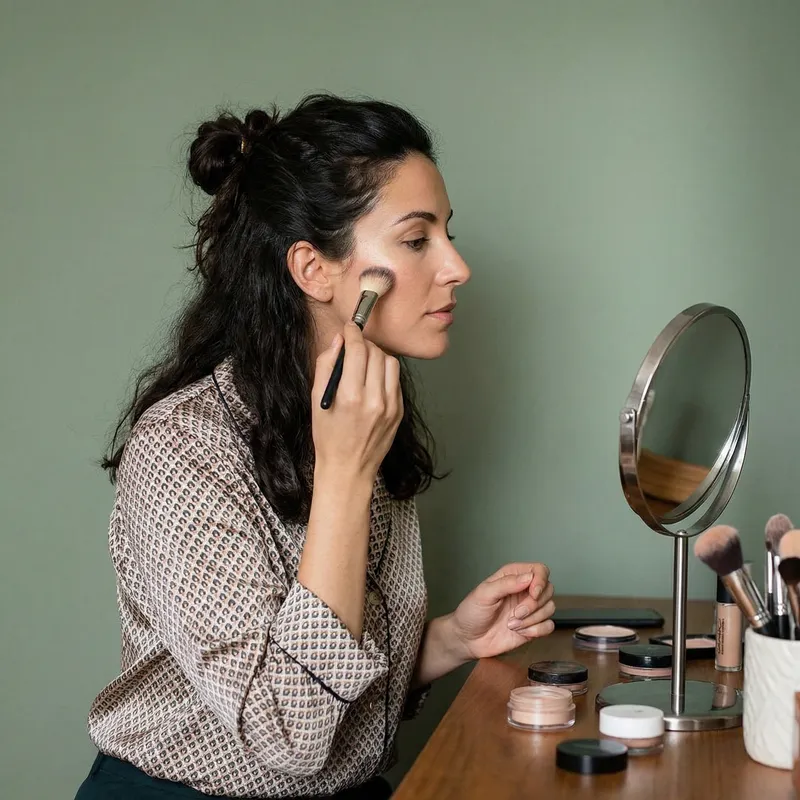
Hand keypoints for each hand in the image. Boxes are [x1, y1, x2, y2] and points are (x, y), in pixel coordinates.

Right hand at [311, 322, 402, 479]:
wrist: (348, 469)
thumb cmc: (328, 437)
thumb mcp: (316, 401)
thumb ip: (326, 366)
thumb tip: (338, 340)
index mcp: (350, 397)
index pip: (358, 350)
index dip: (353, 333)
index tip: (349, 328)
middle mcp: (374, 400)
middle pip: (375, 353)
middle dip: (364, 344)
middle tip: (353, 346)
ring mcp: (390, 407)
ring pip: (390, 363)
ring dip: (376, 356)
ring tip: (363, 362)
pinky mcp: (399, 411)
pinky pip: (396, 380)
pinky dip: (384, 373)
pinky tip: (372, 380)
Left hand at [449, 563, 554, 660]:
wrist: (467, 639)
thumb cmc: (471, 613)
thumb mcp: (483, 594)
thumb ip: (506, 584)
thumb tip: (528, 577)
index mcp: (513, 577)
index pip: (539, 570)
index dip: (541, 581)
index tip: (533, 594)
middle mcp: (524, 591)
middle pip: (548, 589)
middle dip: (534, 604)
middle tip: (516, 613)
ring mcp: (530, 609)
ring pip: (550, 608)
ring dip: (532, 619)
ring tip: (512, 623)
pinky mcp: (533, 626)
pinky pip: (549, 626)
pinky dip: (537, 630)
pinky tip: (520, 631)